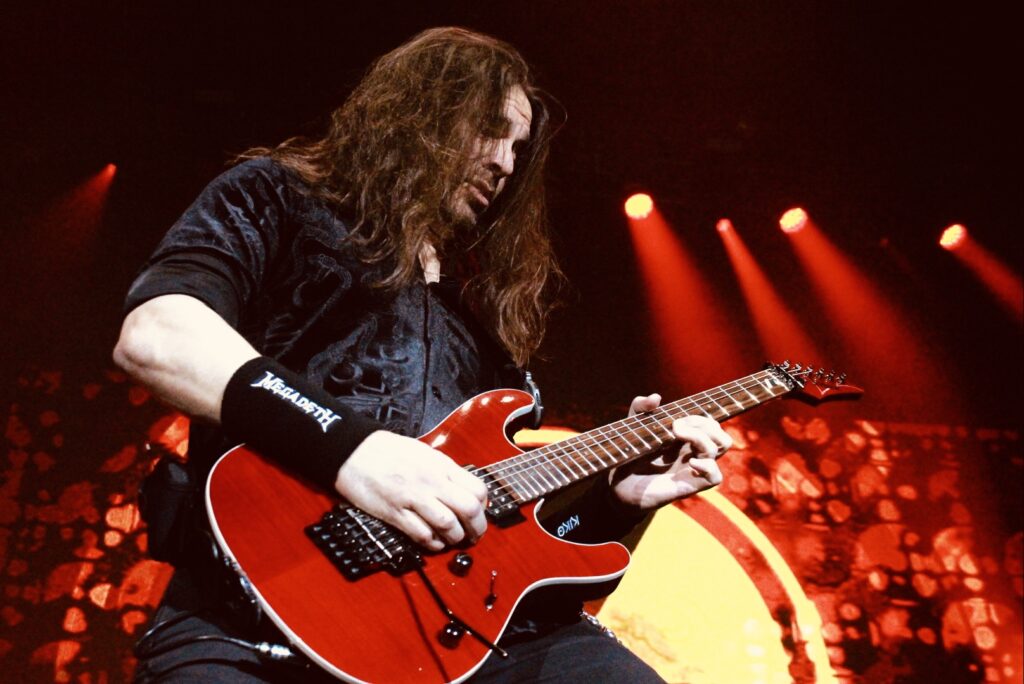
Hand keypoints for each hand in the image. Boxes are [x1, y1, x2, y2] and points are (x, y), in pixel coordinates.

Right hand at [334, 431, 487, 550]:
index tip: (480, 512)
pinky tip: (435, 543)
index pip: (477, 489)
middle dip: (477, 527)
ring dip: (456, 538)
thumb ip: (444, 470)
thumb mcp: (424, 452)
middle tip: (475, 535)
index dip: (483, 506)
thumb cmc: (387, 450)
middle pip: (469, 509)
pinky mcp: (395, 513)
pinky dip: (433, 543)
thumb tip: (463, 489)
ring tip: (455, 540)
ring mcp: (414, 498)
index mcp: (441, 465)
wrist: (353, 451)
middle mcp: (431, 481)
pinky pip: (422, 534)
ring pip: (449, 524)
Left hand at [610, 394, 732, 509]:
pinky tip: (690, 462)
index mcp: (686, 439)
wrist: (620, 484)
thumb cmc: (630, 455)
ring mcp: (694, 468)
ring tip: (677, 436)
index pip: (709, 423)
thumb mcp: (633, 426)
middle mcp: (694, 452)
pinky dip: (708, 466)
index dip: (698, 417)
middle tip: (676, 427)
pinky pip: (716, 476)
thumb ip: (640, 407)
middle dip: (703, 423)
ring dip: (702, 436)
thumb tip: (656, 397)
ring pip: (722, 446)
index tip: (675, 420)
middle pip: (720, 431)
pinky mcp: (690, 485)